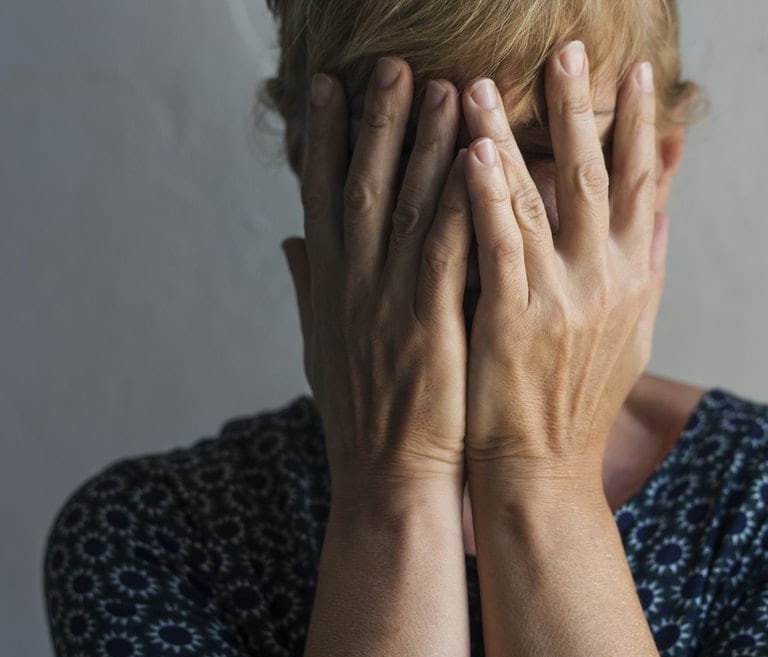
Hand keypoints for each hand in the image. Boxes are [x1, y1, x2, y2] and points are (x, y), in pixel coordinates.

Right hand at [282, 57, 475, 503]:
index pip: (321, 199)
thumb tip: (290, 242)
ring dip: (423, 144)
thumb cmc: (362, 419)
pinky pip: (448, 250)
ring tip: (442, 86)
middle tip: (390, 64)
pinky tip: (477, 158)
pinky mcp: (430, 326)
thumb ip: (308, 289)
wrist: (388, 482)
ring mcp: (389, 305)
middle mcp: (352, 288)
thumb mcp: (320, 350)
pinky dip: (460, 200)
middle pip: (361, 188)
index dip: (322, 139)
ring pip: (406, 208)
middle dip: (375, 122)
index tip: (327, 87)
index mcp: (328, 290)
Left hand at [459, 41, 669, 483]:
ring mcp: (564, 299)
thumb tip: (662, 208)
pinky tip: (472, 152)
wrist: (546, 471)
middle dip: (584, 108)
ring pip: (541, 201)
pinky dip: (489, 196)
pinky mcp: (517, 321)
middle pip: (599, 176)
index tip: (638, 73)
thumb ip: (649, 263)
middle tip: (571, 48)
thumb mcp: (633, 331)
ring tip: (484, 82)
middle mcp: (607, 280)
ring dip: (515, 136)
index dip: (639, 127)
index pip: (642, 186)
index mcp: (634, 278)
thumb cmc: (578, 400)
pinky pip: (502, 246)